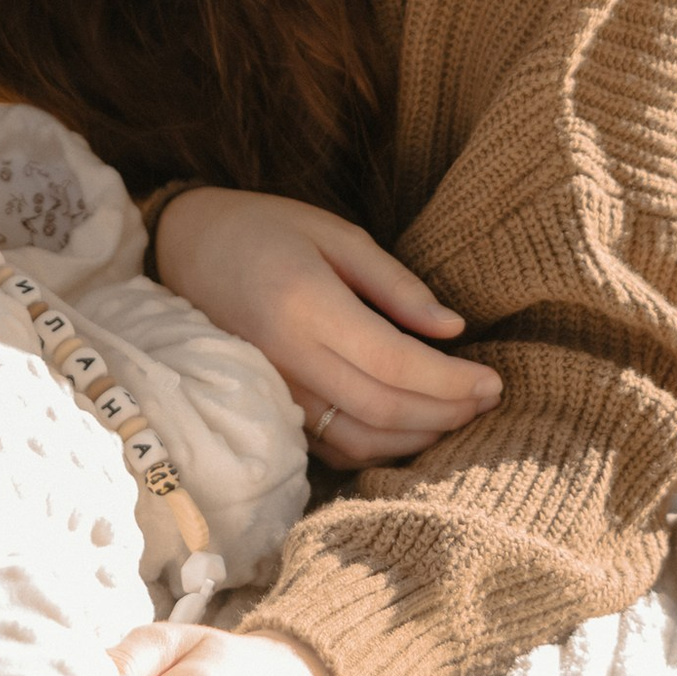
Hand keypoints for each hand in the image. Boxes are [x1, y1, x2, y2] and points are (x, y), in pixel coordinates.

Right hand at [153, 187, 499, 469]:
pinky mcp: (268, 406)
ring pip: (358, 440)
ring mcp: (272, 388)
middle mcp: (286, 354)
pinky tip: (410, 428)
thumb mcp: (335, 232)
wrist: (182, 247)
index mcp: (306, 302)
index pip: (393, 362)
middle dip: (446, 412)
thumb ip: (395, 284)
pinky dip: (378, 447)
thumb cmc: (264, 228)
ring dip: (417, 438)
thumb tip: (453, 329)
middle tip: (488, 399)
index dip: (451, 381)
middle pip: (382, 408)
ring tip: (458, 415)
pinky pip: (331, 445)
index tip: (494, 381)